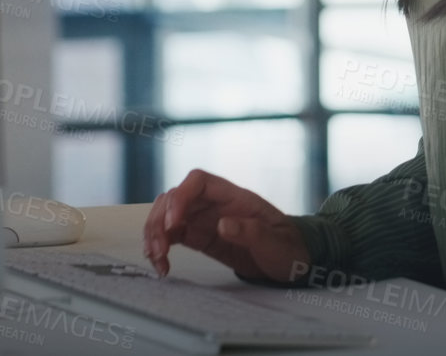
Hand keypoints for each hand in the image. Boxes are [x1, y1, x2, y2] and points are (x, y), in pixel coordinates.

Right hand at [144, 169, 310, 282]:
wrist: (290, 262)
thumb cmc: (288, 247)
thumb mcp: (277, 243)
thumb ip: (253, 232)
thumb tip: (223, 224)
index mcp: (235, 197)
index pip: (199, 181)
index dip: (181, 197)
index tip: (173, 223)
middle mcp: (215, 204)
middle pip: (174, 198)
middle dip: (160, 220)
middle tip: (160, 249)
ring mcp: (204, 219)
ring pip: (166, 215)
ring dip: (154, 234)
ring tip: (158, 260)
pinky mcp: (198, 236)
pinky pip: (170, 234)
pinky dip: (159, 247)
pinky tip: (161, 264)